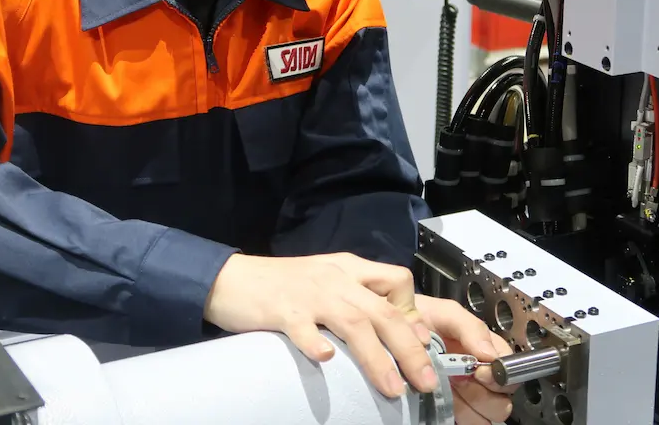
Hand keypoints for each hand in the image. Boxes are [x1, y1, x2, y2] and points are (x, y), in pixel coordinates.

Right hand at [204, 253, 437, 397]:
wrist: (231, 278)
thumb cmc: (281, 285)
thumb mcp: (326, 282)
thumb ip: (357, 299)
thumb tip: (393, 331)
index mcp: (349, 268)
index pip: (397, 280)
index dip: (414, 313)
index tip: (420, 345)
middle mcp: (335, 278)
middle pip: (383, 311)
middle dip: (410, 349)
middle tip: (426, 382)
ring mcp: (309, 294)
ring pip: (353, 322)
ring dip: (377, 358)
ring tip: (393, 389)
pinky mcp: (282, 310)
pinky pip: (303, 328)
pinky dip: (316, 343)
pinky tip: (325, 360)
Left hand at [413, 294, 515, 424]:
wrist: (385, 332)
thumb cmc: (412, 319)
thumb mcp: (442, 313)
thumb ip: (469, 326)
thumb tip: (490, 353)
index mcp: (480, 347)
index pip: (508, 364)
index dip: (501, 370)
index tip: (482, 369)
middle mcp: (476, 372)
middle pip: (504, 393)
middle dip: (490, 390)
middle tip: (466, 380)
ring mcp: (465, 393)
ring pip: (492, 412)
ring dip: (476, 404)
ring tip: (454, 390)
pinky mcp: (451, 409)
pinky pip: (472, 421)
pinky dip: (464, 416)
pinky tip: (449, 403)